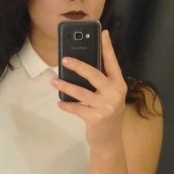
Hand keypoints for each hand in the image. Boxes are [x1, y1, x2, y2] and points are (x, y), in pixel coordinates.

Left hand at [52, 30, 127, 147]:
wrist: (109, 140)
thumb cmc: (105, 113)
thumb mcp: (108, 95)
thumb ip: (100, 82)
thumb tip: (80, 64)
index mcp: (119, 84)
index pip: (112, 62)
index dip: (107, 47)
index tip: (103, 33)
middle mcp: (115, 93)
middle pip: (94, 75)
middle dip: (78, 65)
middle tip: (64, 59)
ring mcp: (106, 106)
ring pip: (81, 92)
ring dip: (66, 86)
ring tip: (54, 81)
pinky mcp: (96, 118)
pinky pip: (77, 108)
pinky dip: (67, 105)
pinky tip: (60, 102)